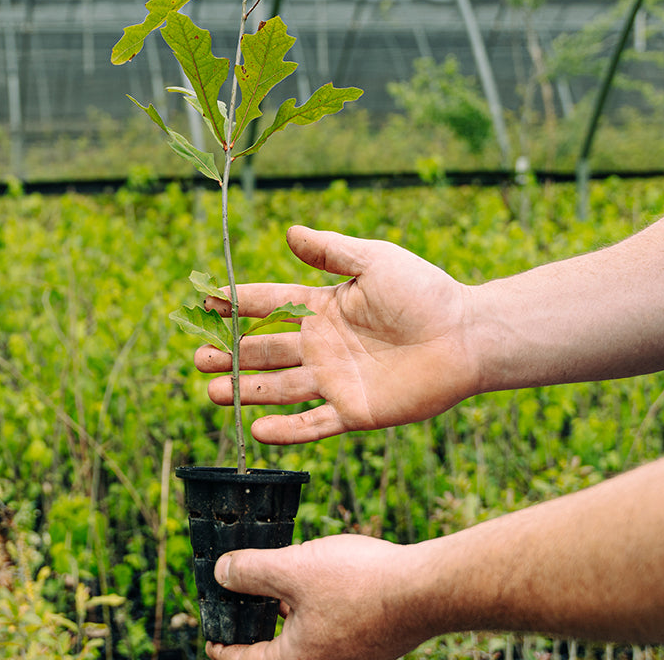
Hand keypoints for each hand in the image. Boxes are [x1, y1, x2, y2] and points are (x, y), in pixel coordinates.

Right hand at [195, 225, 478, 442]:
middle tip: (197, 357)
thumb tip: (289, 232)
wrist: (466, 335)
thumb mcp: (374, 261)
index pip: (271, 305)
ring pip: (281, 388)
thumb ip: (330, 252)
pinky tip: (257, 429)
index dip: (239, 303)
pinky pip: (314, 424)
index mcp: (325, 308)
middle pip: (266, 350)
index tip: (207, 301)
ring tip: (210, 391)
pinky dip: (286, 430)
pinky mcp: (356, 411)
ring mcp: (337, 380)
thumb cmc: (424, 292)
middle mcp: (324, 345)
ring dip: (247, 391)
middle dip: (231, 354)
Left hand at [205, 536, 427, 659]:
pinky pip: (327, 627)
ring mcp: (347, 656)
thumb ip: (251, 571)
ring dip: (286, 609)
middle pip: (275, 648)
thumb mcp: (293, 568)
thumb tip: (222, 573)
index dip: (222, 646)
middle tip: (241, 596)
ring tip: (278, 577)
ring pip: (302, 635)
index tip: (211, 639)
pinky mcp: (367, 642)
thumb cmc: (358, 583)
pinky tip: (316, 576)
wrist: (422, 589)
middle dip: (256, 621)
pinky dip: (312, 606)